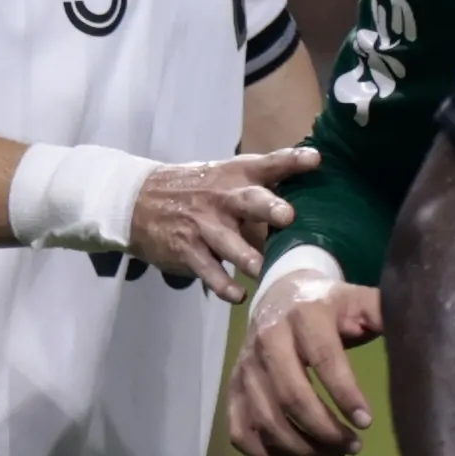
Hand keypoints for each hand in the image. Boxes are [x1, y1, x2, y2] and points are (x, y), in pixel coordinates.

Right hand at [130, 145, 315, 299]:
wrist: (139, 202)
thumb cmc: (197, 191)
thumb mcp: (224, 179)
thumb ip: (261, 192)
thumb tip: (306, 209)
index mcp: (236, 176)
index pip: (268, 164)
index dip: (291, 161)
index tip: (315, 159)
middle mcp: (222, 198)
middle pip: (248, 201)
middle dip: (268, 208)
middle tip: (288, 217)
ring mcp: (203, 226)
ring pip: (229, 243)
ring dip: (248, 258)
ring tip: (264, 272)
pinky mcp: (187, 250)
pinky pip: (208, 271)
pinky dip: (222, 285)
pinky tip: (237, 296)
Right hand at [225, 276, 381, 455]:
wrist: (280, 296)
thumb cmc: (330, 307)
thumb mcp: (358, 300)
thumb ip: (384, 314)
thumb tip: (417, 331)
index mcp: (303, 315)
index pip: (323, 358)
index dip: (345, 393)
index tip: (367, 423)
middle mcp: (267, 340)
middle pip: (290, 396)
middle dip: (324, 430)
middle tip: (354, 448)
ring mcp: (245, 368)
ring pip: (266, 420)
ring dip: (302, 449)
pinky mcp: (233, 389)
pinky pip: (240, 432)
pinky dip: (266, 455)